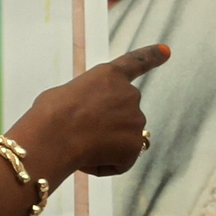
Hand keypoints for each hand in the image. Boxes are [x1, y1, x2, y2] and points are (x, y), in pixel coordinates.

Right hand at [13, 45, 168, 180]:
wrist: (54, 135)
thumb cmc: (49, 114)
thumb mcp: (66, 94)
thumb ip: (87, 100)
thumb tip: (89, 121)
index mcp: (109, 75)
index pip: (136, 63)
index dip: (151, 56)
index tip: (166, 50)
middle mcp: (129, 94)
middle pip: (123, 114)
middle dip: (107, 126)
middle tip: (81, 132)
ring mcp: (136, 120)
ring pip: (121, 140)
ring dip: (104, 146)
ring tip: (80, 144)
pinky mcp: (135, 145)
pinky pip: (120, 161)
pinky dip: (106, 164)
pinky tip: (87, 159)